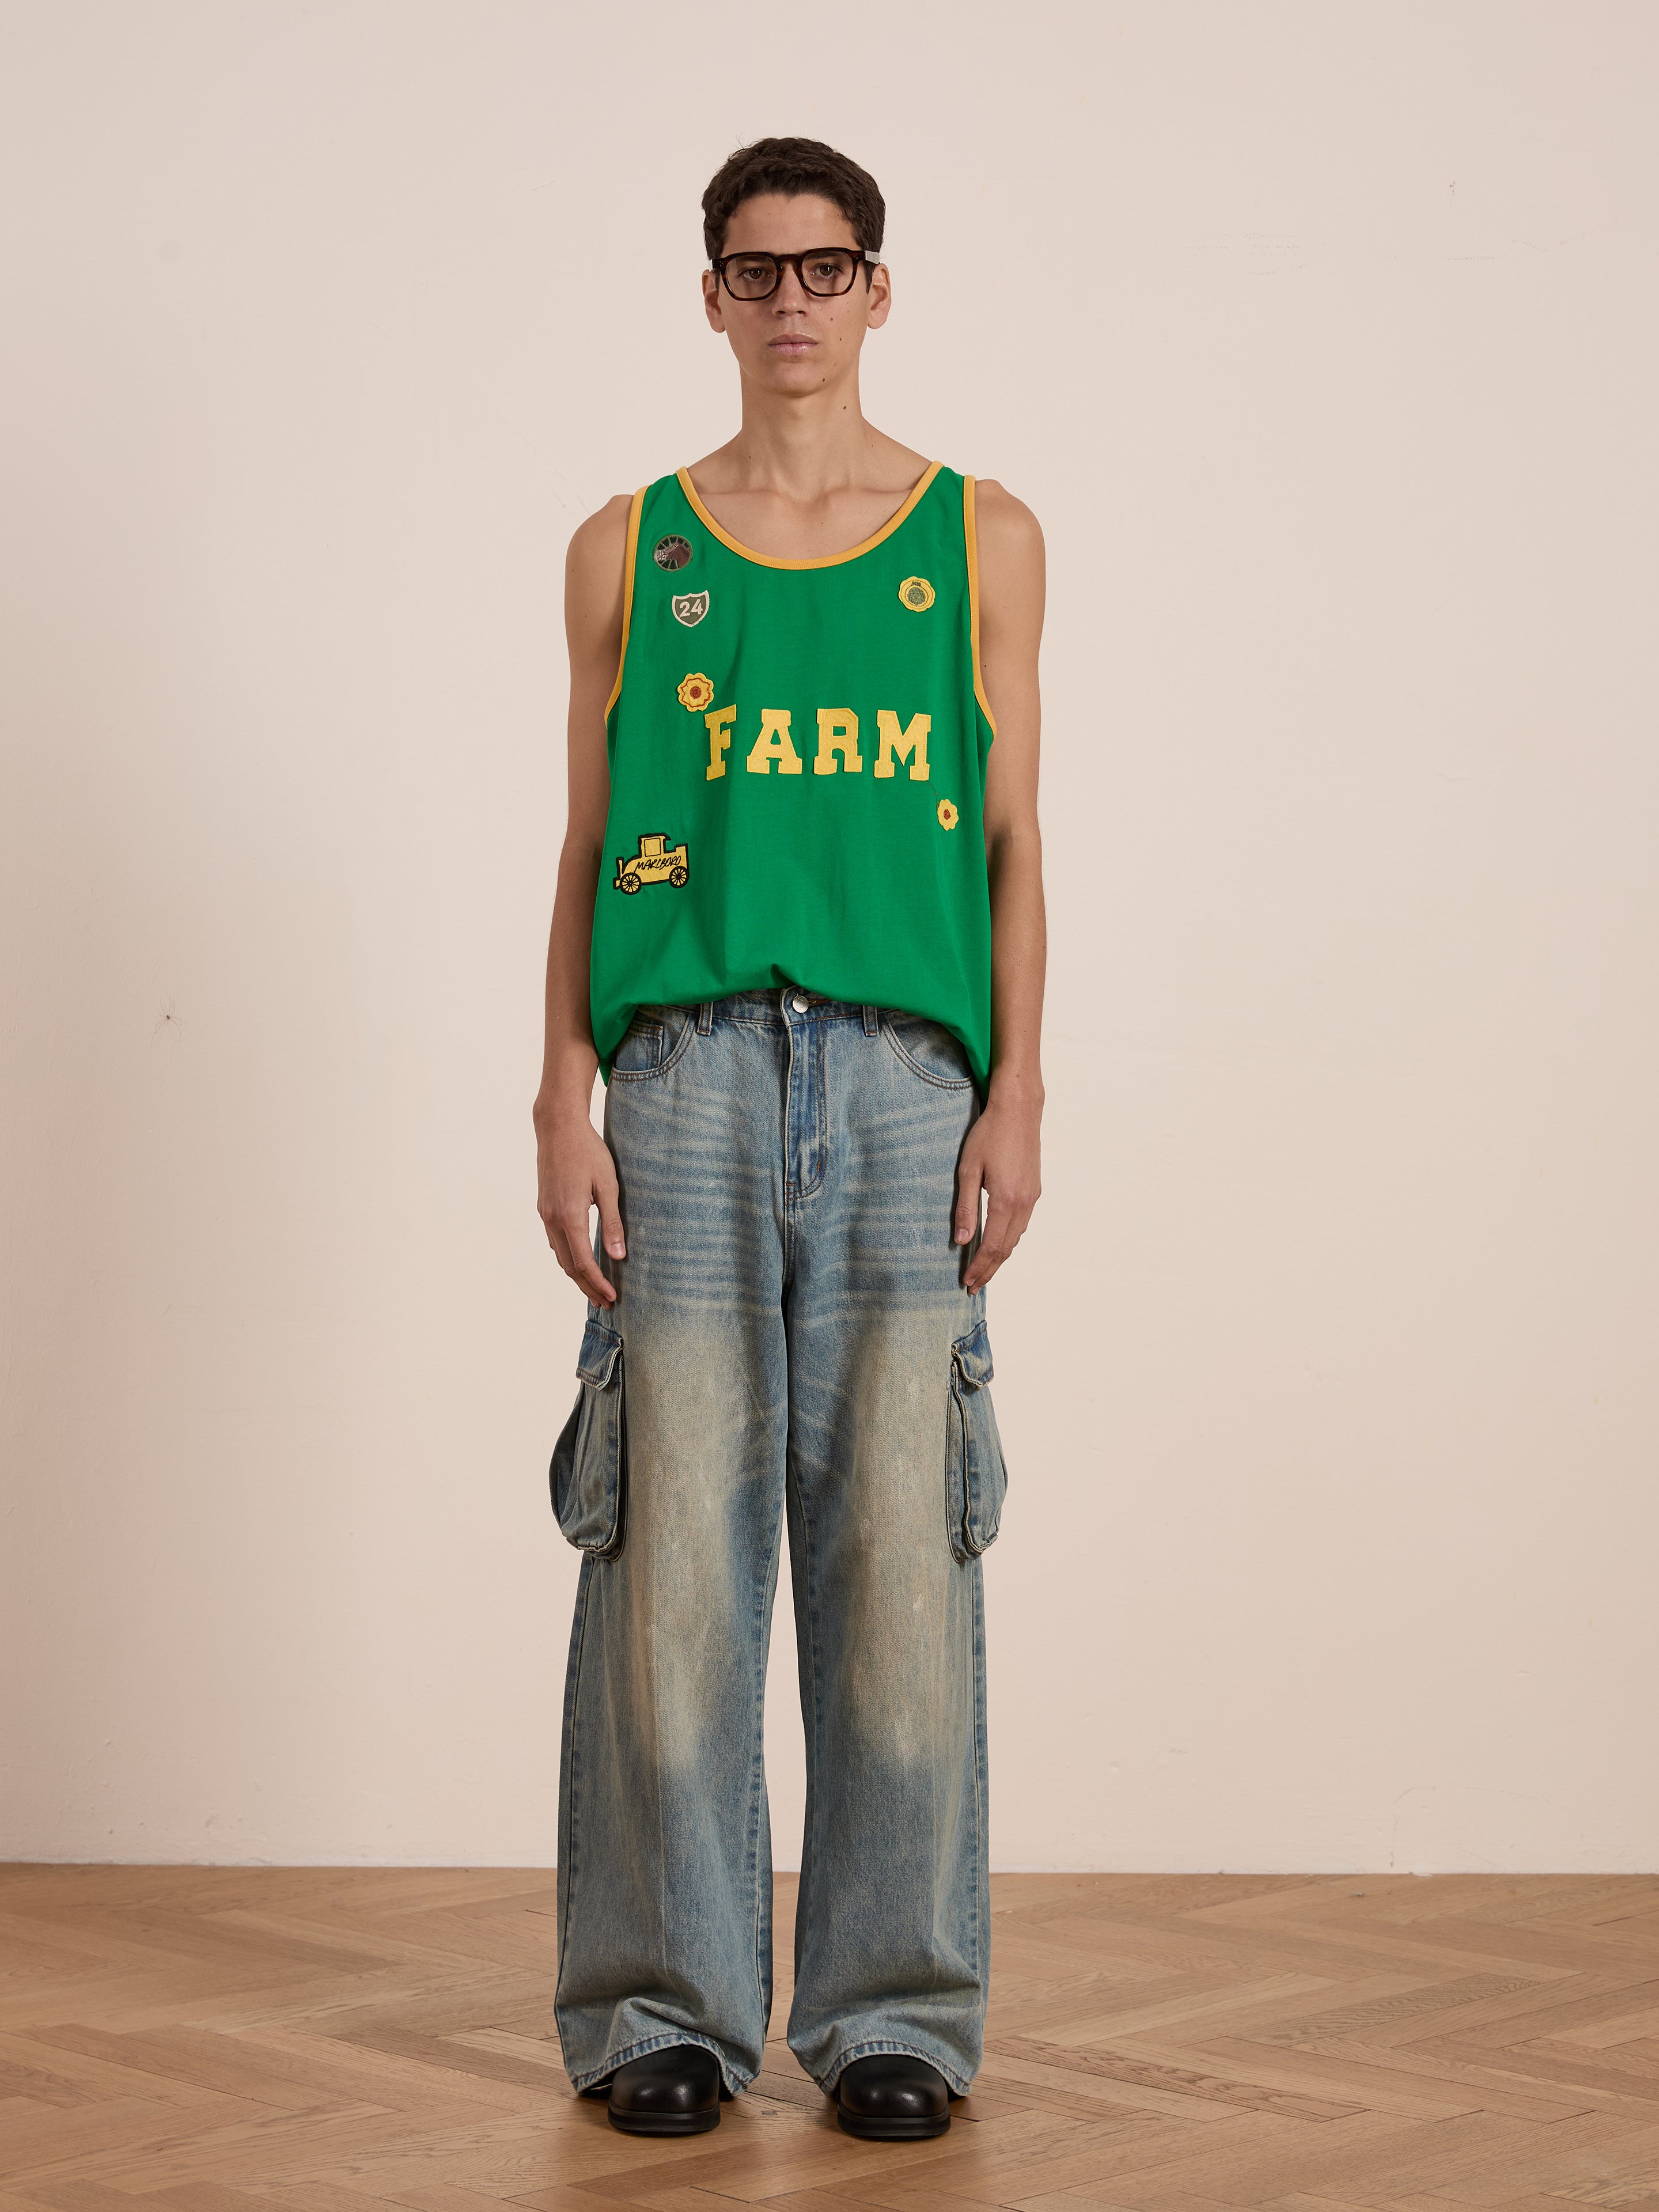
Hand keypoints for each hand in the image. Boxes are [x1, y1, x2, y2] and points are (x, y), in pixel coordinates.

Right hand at [535, 1101, 624, 1305]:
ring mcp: (545, 1213)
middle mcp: (553, 1219)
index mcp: (570, 1216)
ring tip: (594, 1288)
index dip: (597, 1284)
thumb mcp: (608, 1185)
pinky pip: (554, 1241)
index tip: (612, 1298)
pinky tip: (579, 1260)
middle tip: (605, 1302)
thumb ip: (612, 1222)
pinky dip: (567, 1257)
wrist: (558, 1127)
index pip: (583, 1263)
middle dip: (587, 1287)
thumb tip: (618, 1256)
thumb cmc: (588, 1151)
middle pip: (568, 1265)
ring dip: (576, 1275)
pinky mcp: (544, 1206)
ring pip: (559, 1255)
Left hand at [953, 1089, 1041, 1292]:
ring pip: (1016, 1238)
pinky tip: (998, 1241)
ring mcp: (1032, 1197)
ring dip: (1000, 1256)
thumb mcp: (968, 1171)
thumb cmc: (989, 1135)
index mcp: (1005, 1201)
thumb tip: (962, 1240)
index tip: (966, 1282)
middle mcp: (1023, 1204)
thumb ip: (966, 1208)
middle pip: (1006, 1249)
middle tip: (973, 1285)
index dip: (979, 1268)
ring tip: (984, 1268)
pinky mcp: (1034, 1189)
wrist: (1018, 1110)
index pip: (992, 1247)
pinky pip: (1022, 1224)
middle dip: (990, 1269)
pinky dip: (1009, 1239)